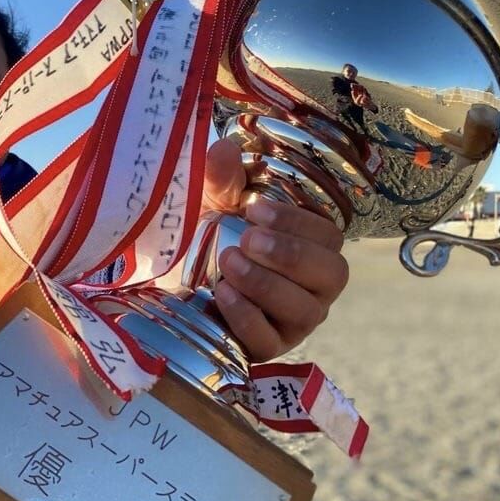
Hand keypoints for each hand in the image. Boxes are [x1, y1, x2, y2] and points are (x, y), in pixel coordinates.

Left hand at [202, 139, 348, 361]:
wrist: (166, 281)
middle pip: (333, 274)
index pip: (329, 236)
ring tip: (228, 264)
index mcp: (310, 247)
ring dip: (267, 284)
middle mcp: (312, 287)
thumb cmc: (203, 237)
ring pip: (305, 310)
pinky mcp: (268, 349)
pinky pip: (270, 340)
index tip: (256, 210)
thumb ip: (220, 178)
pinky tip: (222, 294)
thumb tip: (225, 151)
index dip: (298, 222)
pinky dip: (247, 316)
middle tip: (249, 240)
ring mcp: (293, 322)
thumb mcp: (209, 202)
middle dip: (292, 255)